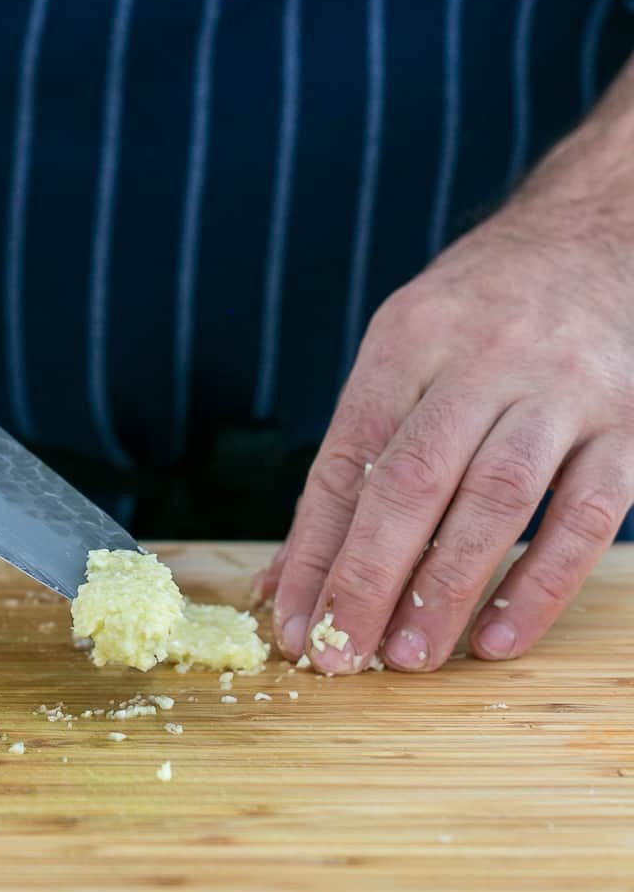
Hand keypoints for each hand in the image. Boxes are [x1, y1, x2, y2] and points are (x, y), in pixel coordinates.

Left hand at [257, 85, 633, 673]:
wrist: (594, 234)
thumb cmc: (480, 312)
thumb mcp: (404, 348)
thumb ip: (355, 455)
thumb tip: (291, 569)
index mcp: (409, 339)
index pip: (347, 458)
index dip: (313, 547)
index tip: (291, 617)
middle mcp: (482, 358)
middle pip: (412, 481)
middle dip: (368, 577)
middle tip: (341, 652)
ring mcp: (561, 390)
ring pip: (494, 500)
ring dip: (445, 589)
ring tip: (407, 656)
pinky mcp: (626, 424)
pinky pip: (584, 517)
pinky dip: (539, 584)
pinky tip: (498, 636)